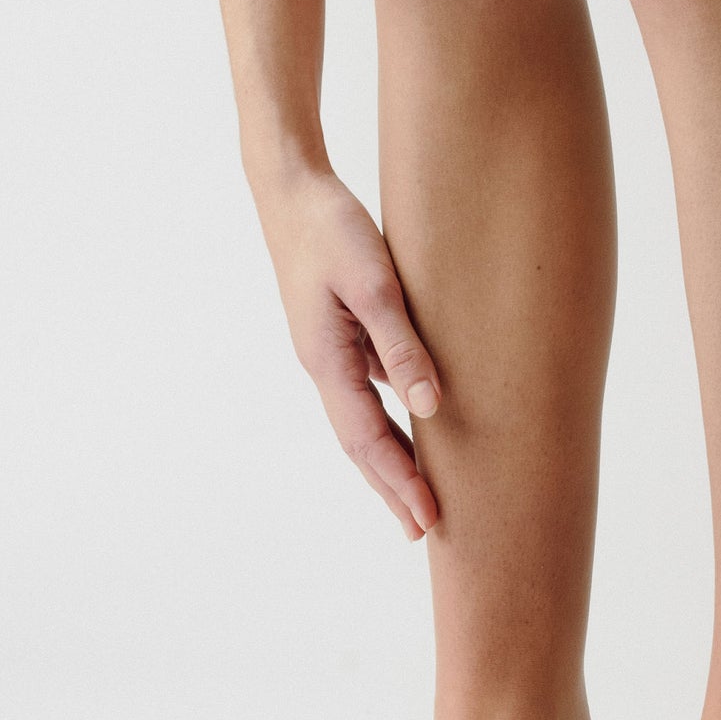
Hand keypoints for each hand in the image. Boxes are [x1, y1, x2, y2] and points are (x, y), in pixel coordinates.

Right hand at [253, 166, 441, 540]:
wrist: (290, 188)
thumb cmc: (332, 228)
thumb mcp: (375, 283)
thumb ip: (401, 344)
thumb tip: (430, 406)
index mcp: (326, 360)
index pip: (368, 439)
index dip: (399, 481)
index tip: (428, 519)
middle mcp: (323, 365)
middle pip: (360, 443)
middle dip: (391, 487)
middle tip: (424, 531)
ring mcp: (328, 350)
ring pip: (363, 419)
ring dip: (391, 458)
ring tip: (419, 493)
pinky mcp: (338, 332)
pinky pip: (368, 390)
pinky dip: (390, 417)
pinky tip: (415, 424)